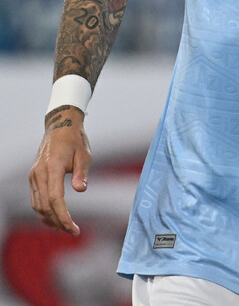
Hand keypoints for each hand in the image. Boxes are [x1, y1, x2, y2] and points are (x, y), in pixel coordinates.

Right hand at [29, 107, 91, 234]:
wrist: (60, 126)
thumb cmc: (75, 140)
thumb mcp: (84, 154)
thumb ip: (82, 173)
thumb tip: (81, 190)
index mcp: (52, 167)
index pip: (55, 199)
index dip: (63, 217)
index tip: (74, 229)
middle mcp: (39, 173)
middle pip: (45, 206)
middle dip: (58, 222)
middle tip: (73, 231)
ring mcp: (34, 175)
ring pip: (37, 205)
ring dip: (49, 219)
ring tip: (65, 228)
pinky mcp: (33, 176)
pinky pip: (35, 199)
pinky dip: (43, 211)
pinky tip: (54, 217)